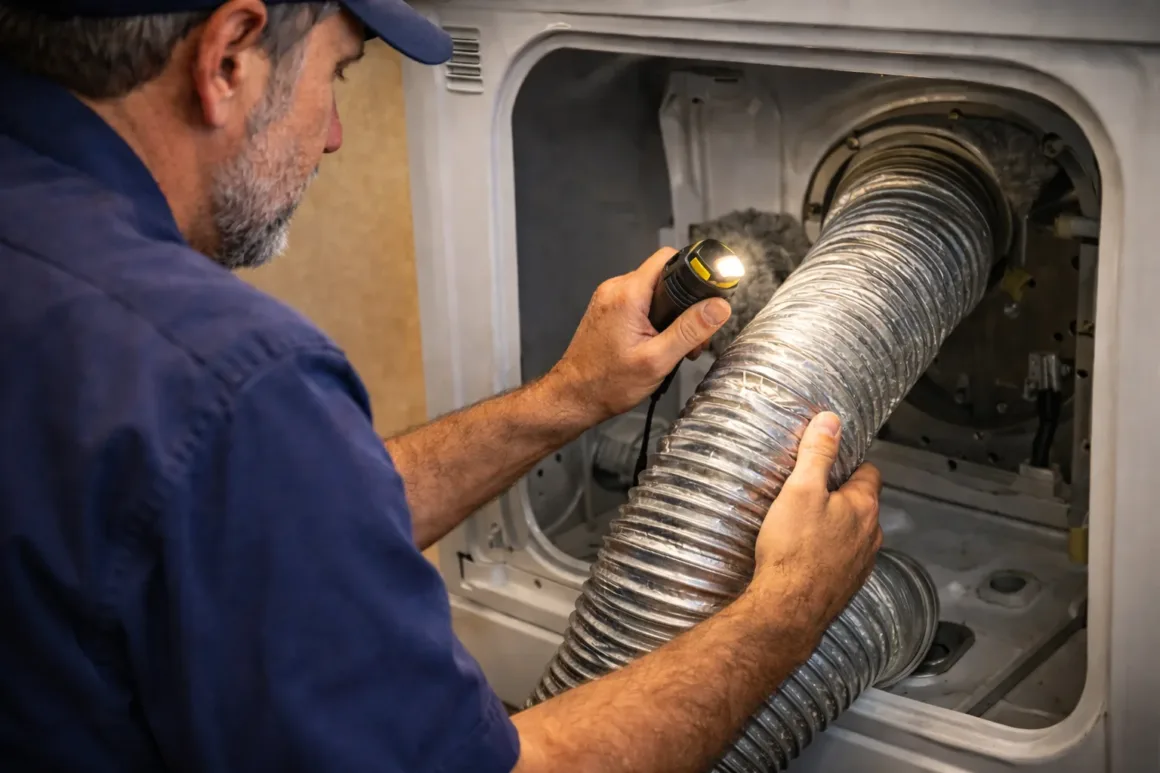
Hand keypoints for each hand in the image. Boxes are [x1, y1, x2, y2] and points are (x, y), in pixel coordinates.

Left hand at [545, 248, 731, 422]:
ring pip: (653, 293)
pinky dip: (654, 320)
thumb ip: (690, 330)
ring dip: (671, 316)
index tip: (708, 294)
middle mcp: (615, 289)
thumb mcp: (658, 359)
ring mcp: (609, 299)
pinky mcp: (608, 311)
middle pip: (664, 277)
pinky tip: (658, 345)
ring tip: (674, 348)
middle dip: (685, 304)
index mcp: (627, 294)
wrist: (574, 397)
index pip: (668, 258)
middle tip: (692, 338)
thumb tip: (718, 307)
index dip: (693, 272)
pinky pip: (640, 304)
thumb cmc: (607, 383)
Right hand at [748, 412, 882, 643]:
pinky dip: (829, 555)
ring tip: (805, 525)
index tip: (834, 462)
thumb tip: (830, 422)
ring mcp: (861, 564)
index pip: (870, 474)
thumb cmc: (794, 550)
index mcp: (863, 507)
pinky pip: (842, 561)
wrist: (788, 609)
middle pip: (863, 505)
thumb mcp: (800, 490)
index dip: (852, 464)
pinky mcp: (846, 587)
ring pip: (854, 535)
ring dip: (837, 528)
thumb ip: (817, 454)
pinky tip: (805, 556)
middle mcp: (870, 536)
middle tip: (811, 492)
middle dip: (842, 497)